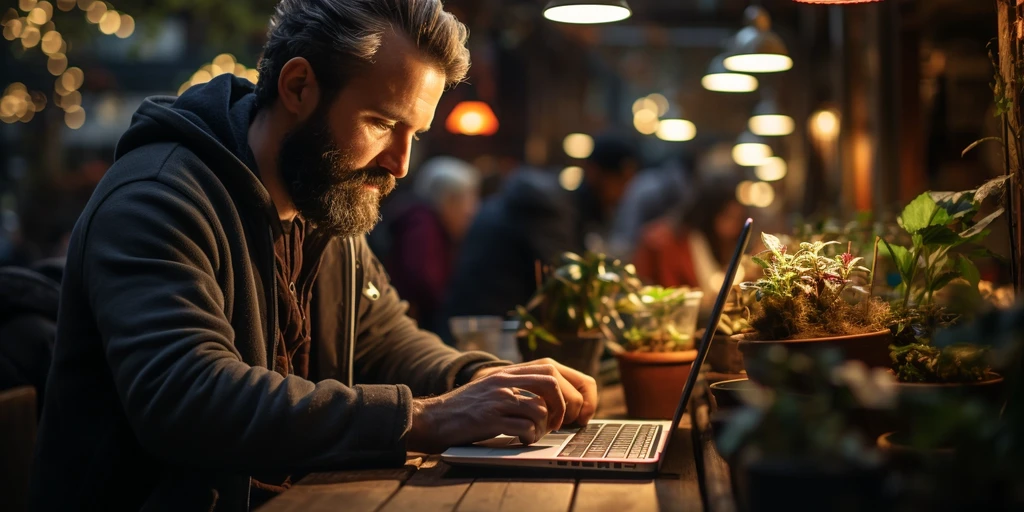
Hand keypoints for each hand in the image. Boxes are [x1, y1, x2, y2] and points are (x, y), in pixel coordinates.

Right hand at [406, 370, 564, 452]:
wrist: (433, 418)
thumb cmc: (466, 409)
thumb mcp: (493, 388)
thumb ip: (517, 386)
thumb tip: (552, 400)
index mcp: (507, 372)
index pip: (551, 369)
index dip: (567, 388)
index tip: (570, 408)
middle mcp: (504, 381)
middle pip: (552, 384)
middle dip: (564, 407)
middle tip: (559, 424)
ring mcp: (497, 399)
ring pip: (540, 408)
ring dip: (545, 427)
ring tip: (535, 434)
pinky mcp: (490, 419)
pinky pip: (524, 428)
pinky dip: (530, 437)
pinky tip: (521, 440)